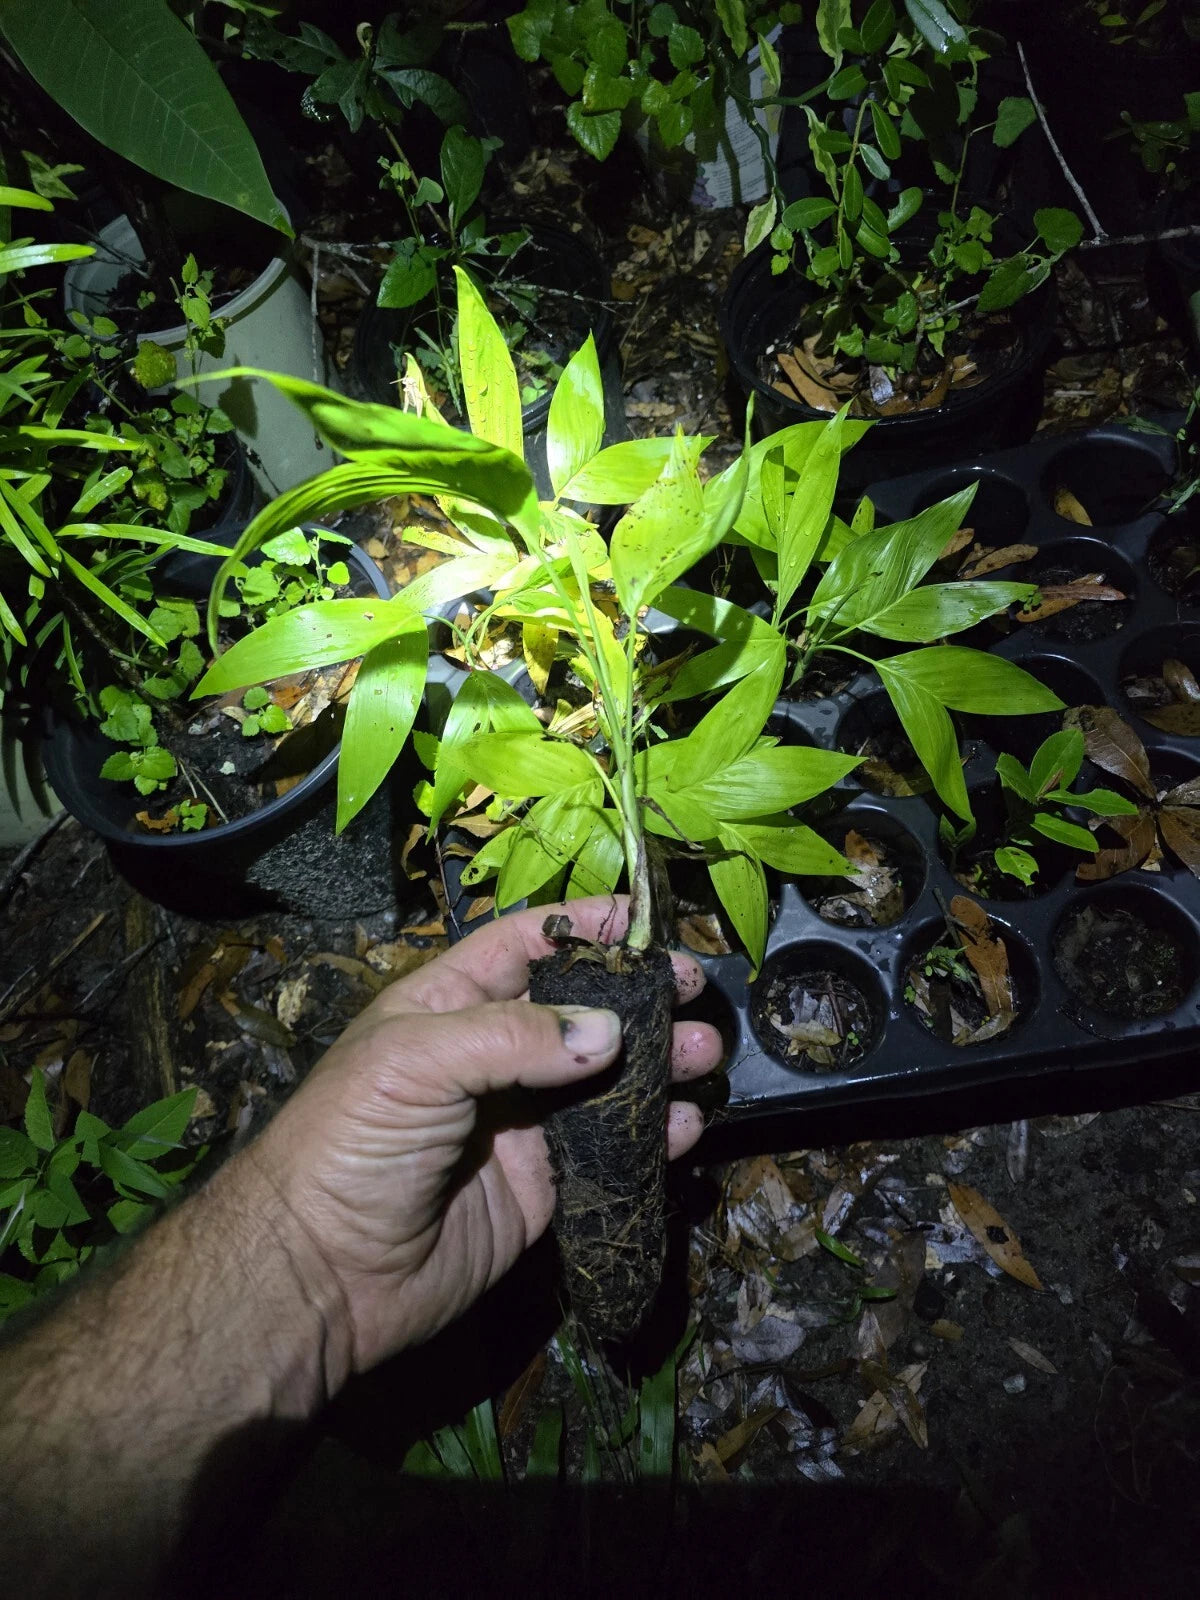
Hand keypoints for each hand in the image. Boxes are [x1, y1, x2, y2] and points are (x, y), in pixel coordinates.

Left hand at [249, 898, 721, 1375]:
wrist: (320, 1274)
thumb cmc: (350, 1142)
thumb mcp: (415, 1061)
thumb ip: (513, 1037)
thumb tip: (611, 1033)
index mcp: (447, 1007)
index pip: (523, 946)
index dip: (582, 928)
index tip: (644, 918)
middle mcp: (490, 1060)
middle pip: (580, 1012)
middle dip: (640, 997)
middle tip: (697, 990)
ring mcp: (519, 1126)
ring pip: (605, 1082)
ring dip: (658, 1064)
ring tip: (706, 1054)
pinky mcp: (542, 1191)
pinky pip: (610, 1155)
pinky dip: (653, 1139)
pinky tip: (685, 1127)